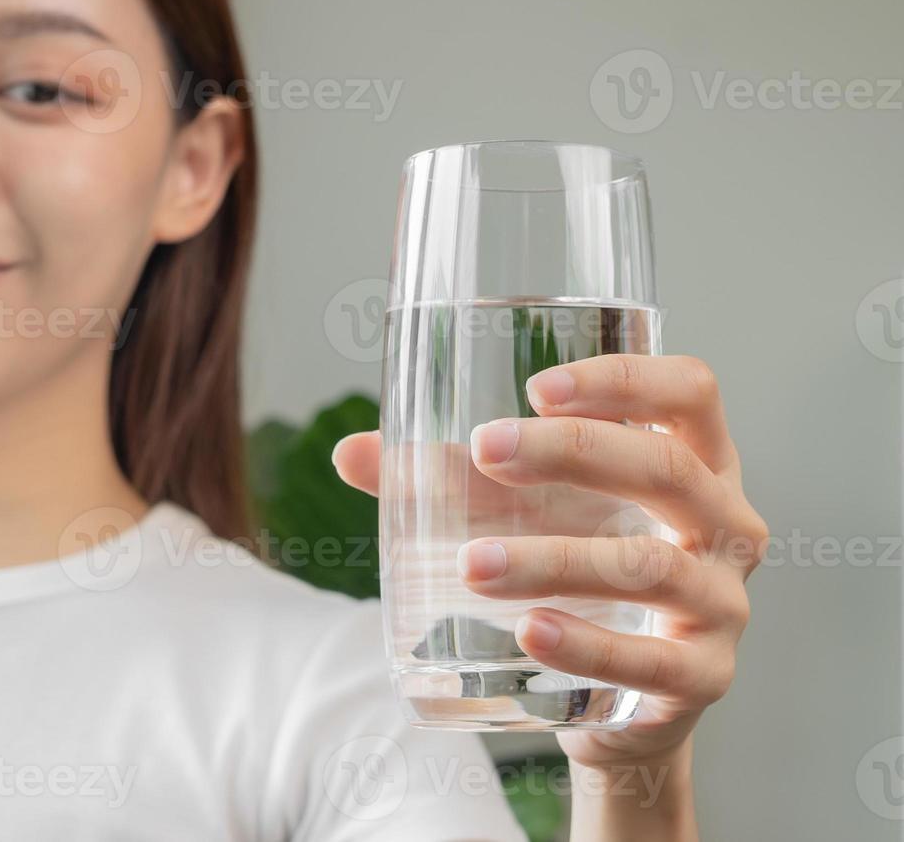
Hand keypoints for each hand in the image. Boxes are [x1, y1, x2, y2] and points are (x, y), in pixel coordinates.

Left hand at [331, 354, 767, 771]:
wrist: (616, 696)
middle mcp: (726, 525)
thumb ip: (446, 478)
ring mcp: (722, 605)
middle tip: (486, 450)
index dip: (624, 380)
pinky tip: (528, 633)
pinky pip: (650, 662)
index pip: (690, 394)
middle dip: (574, 453)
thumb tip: (350, 453)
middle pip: (669, 470)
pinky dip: (586, 646)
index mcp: (696, 461)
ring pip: (651, 566)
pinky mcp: (701, 680)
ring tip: (472, 564)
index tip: (537, 386)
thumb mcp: (520, 512)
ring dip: (555, 559)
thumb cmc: (576, 573)